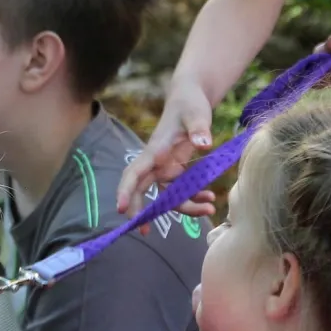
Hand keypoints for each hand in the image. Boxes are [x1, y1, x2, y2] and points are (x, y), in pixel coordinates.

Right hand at [117, 83, 215, 219]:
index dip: (125, 191)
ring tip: (209, 209)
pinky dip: (194, 198)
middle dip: (143, 212)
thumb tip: (204, 144)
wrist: (191, 99)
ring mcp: (166, 168)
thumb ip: (199, 128)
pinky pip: (181, 191)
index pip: (134, 173)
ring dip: (184, 207)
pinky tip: (209, 198)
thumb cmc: (190, 103)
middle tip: (145, 231)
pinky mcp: (177, 171)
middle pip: (142, 191)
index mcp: (155, 150)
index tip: (121, 209)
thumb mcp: (196, 113)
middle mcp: (156, 163)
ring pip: (167, 196)